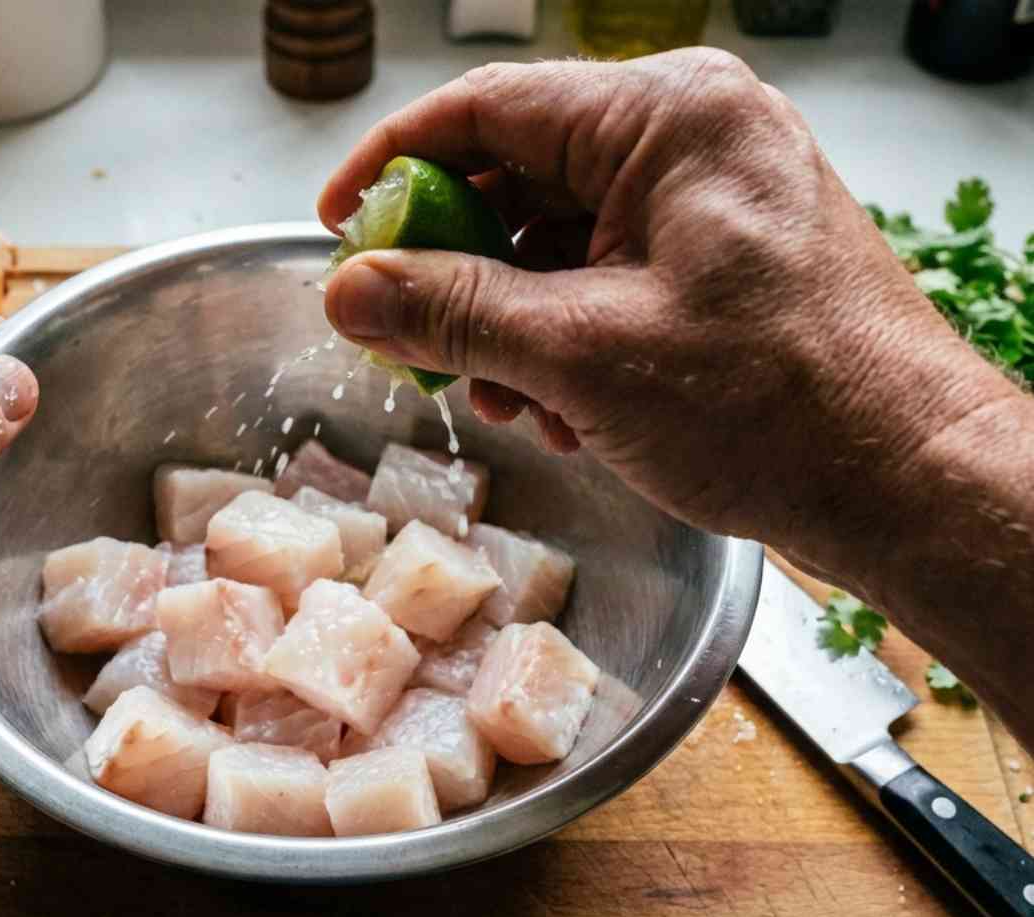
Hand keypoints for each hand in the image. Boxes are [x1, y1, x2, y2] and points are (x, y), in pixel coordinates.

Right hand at [319, 50, 1015, 587]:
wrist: (904, 480)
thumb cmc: (776, 406)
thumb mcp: (580, 355)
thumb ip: (450, 311)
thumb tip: (348, 290)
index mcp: (668, 118)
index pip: (489, 109)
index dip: (395, 164)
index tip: (338, 222)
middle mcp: (694, 136)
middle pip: (519, 175)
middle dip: (456, 269)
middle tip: (405, 335)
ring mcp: (712, 196)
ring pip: (557, 235)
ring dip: (507, 320)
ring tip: (499, 398)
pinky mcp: (720, 253)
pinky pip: (605, 271)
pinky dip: (562, 335)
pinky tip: (557, 407)